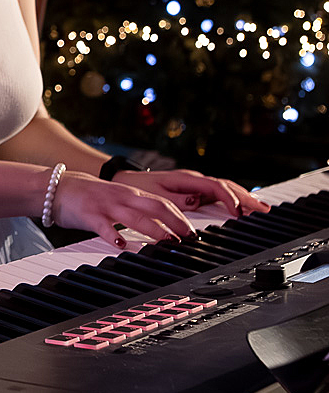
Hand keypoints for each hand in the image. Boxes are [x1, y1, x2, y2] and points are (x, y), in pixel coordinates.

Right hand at [52, 172, 195, 246]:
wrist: (59, 187)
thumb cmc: (92, 196)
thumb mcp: (118, 198)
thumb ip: (138, 209)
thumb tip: (162, 225)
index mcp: (131, 194)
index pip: (162, 203)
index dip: (180, 217)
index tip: (192, 232)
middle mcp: (122, 198)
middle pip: (155, 208)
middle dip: (175, 223)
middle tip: (187, 238)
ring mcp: (106, 206)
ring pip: (135, 217)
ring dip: (153, 230)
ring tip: (167, 242)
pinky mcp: (89, 215)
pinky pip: (104, 227)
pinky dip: (114, 237)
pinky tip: (122, 246)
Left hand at [122, 168, 265, 217]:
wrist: (126, 181)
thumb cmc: (140, 189)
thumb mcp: (154, 196)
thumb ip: (176, 201)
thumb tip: (197, 201)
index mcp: (186, 179)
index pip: (216, 187)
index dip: (230, 199)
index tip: (239, 213)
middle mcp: (194, 180)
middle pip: (227, 186)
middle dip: (246, 197)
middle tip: (264, 209)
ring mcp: (195, 184)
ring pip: (226, 188)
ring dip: (244, 197)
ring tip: (261, 208)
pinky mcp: (194, 190)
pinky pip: (219, 193)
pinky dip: (233, 198)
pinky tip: (243, 206)